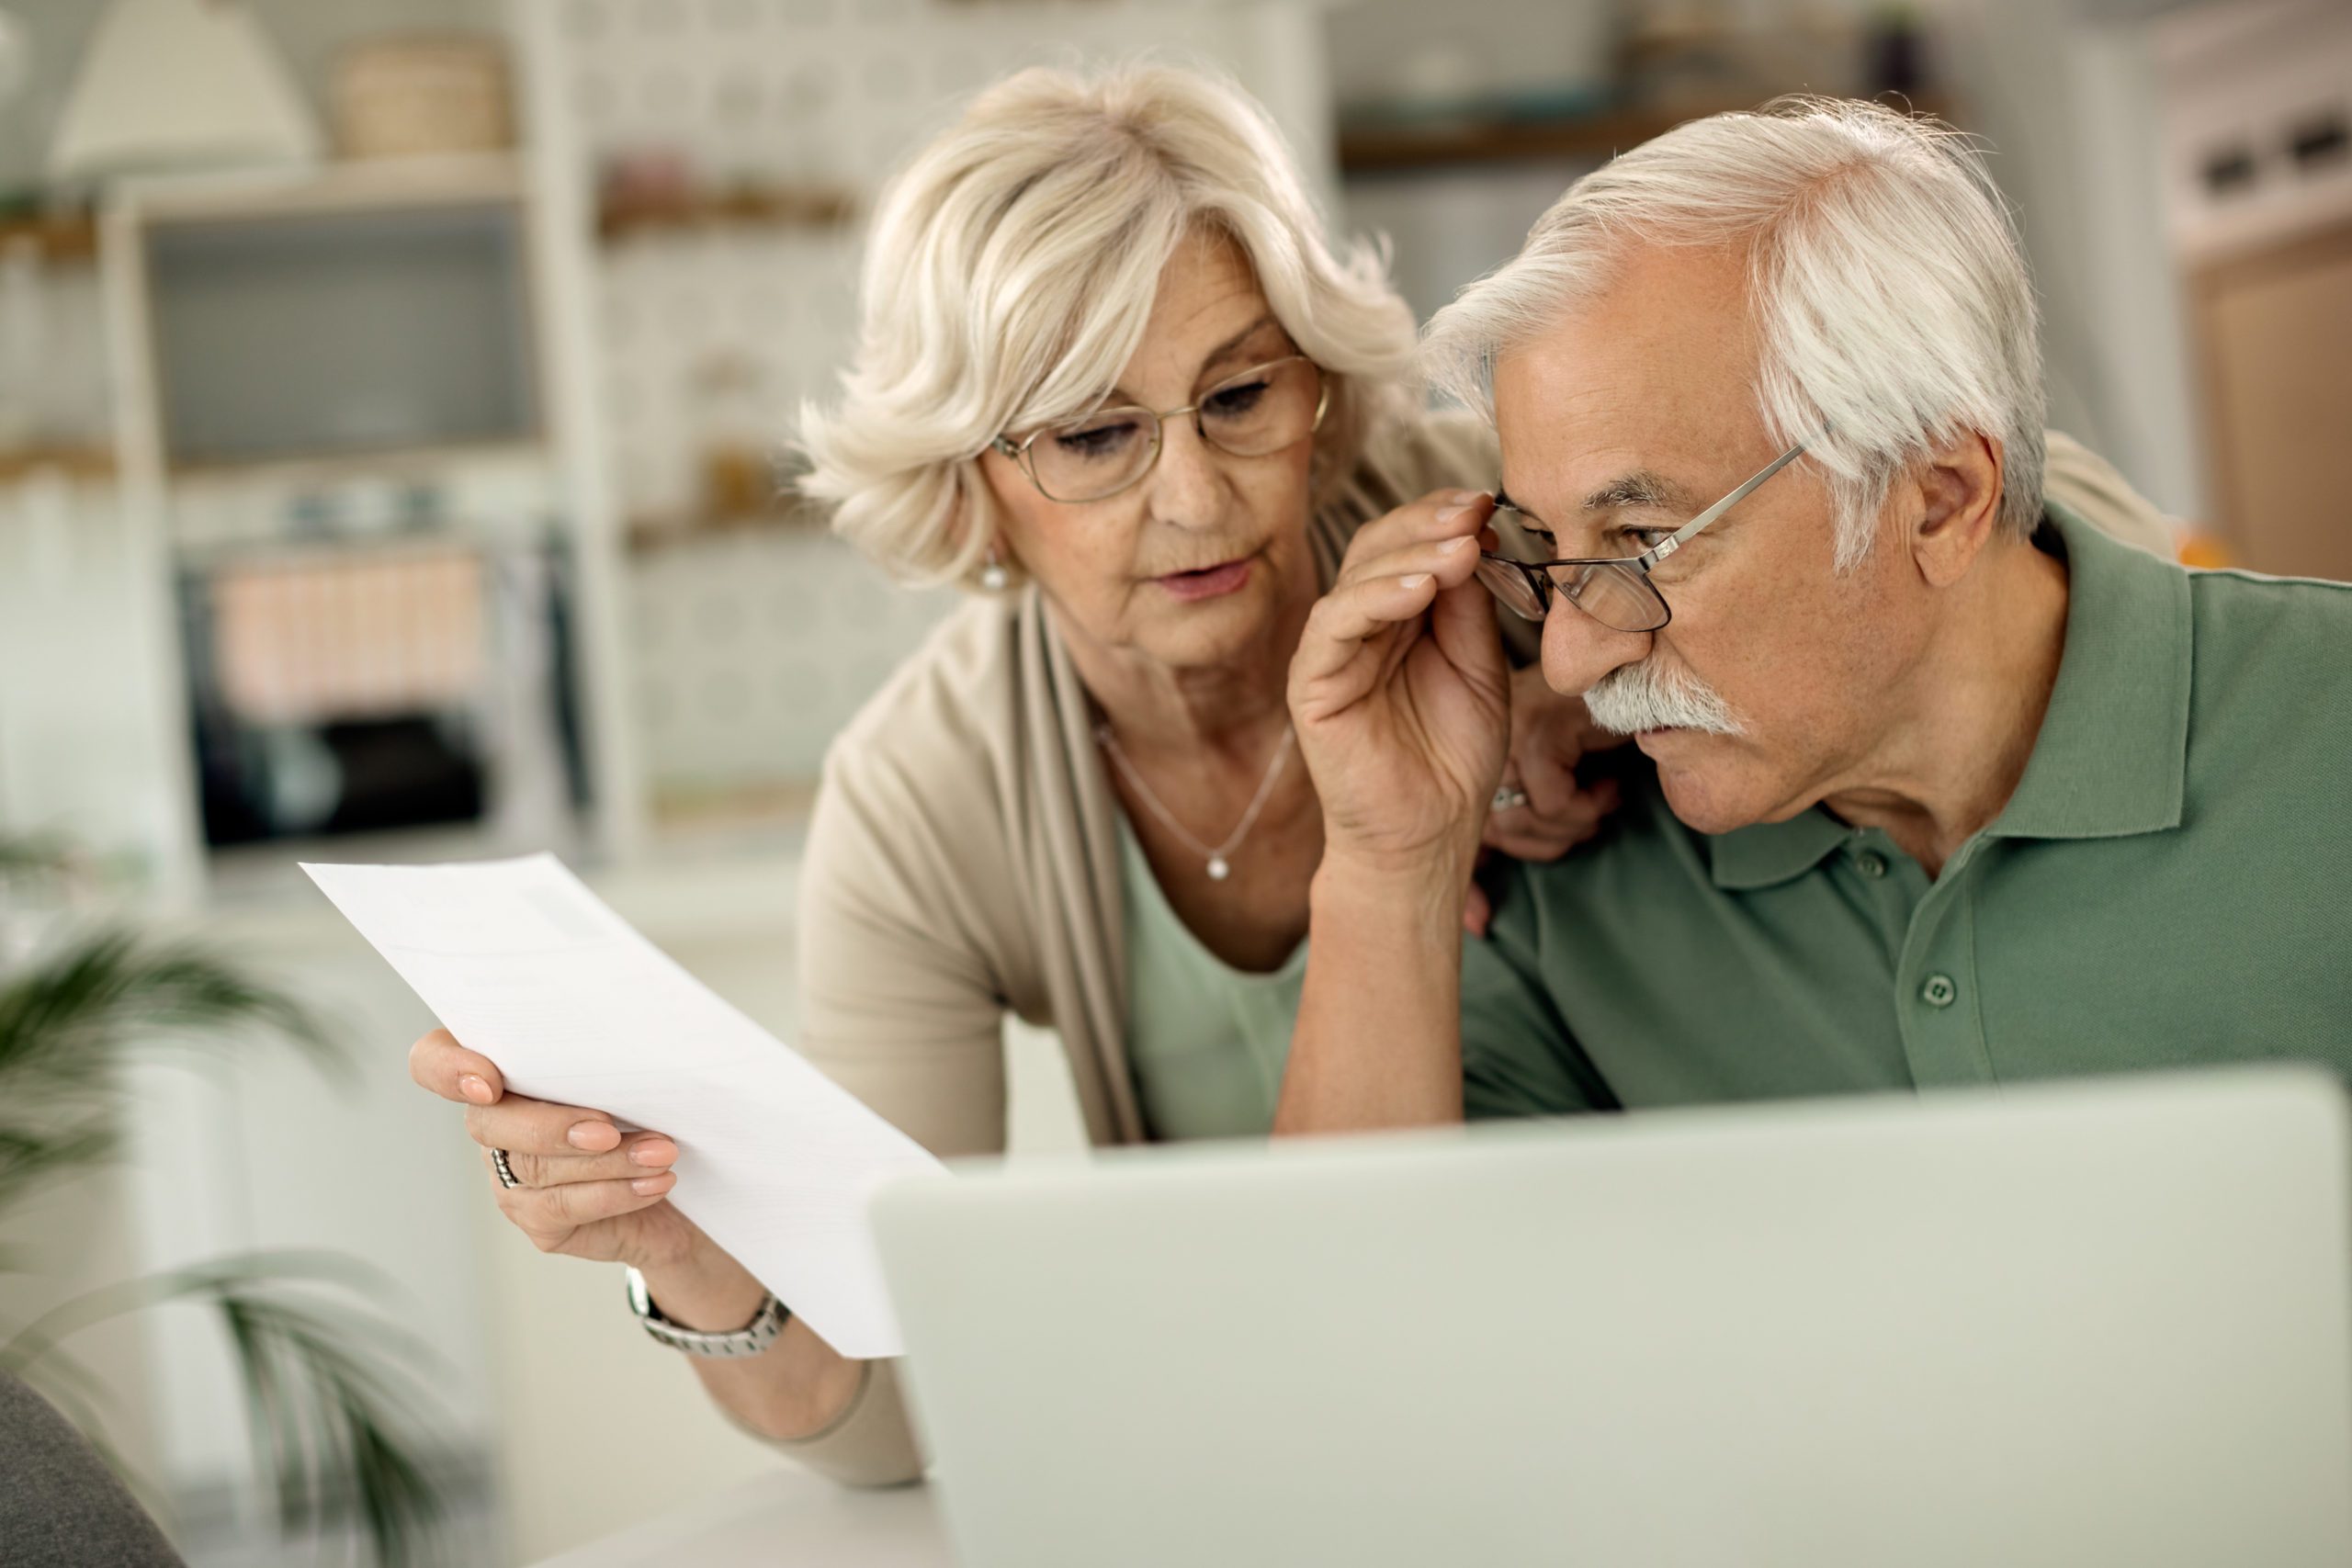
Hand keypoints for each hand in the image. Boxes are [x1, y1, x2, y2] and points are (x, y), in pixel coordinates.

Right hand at [408, 1028, 701, 1271]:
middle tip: (609, 1128)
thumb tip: (631, 1039)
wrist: (684, 1186)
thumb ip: (605, 1054)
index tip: (488, 1083)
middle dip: (552, 1125)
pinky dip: (617, 1192)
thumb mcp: (629, 1071)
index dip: (447, 1068)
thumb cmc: (650, 1111)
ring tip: (661, 1151)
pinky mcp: (538, 1221)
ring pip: (538, 1168)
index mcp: (504, 1071)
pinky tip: (654, 1181)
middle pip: (489, 1122)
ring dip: (609, 1160)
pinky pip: (565, 1207)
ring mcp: (509, 1176)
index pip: (435, 1061)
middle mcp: (495, 1124)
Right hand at [1289, 489, 1510, 882]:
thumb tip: (1477, 536)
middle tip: (1475, 510)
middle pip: (1378, 547)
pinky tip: (1421, 589)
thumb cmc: (1454, 757)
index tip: (1490, 501)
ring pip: (1357, 577)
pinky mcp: (1312, 683)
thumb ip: (1471, 607)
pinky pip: (1335, 624)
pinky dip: (1376, 598)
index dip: (1444, 518)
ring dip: (1411, 555)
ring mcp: (1331, 651)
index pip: (1410, 545)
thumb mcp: (1479, 666)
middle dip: (1428, 523)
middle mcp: (1359, 624)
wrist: (1429, 835)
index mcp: (1398, 615)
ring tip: (1461, 548)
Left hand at [1463, 668, 1630, 933]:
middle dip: (1552, 841)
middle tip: (1592, 818)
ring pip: (1524, 818)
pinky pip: (1553, 801)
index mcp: (1472, 756)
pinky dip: (1589, 804)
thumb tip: (1477, 926)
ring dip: (1576, 823)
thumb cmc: (1604, 738)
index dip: (1468, 885)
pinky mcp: (1538, 726)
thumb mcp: (1557, 795)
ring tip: (1602, 798)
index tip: (1479, 923)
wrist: (1645, 680)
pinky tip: (1607, 781)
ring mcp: (1505, 729)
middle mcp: (1478, 741)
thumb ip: (1516, 842)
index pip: (1456, 830)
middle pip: (1498, 832)